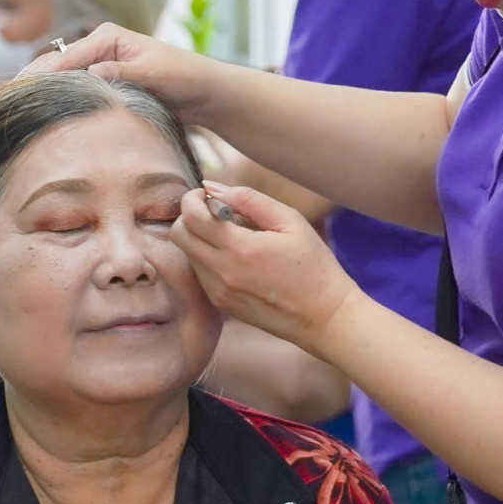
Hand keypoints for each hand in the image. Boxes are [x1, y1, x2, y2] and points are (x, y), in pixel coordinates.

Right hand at [22, 23, 221, 120]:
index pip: (65, 58)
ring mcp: (98, 66)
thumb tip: (90, 72)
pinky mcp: (102, 84)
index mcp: (107, 37)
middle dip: (30, 82)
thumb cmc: (183, 77)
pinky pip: (72, 91)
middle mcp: (97, 48)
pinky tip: (39, 116)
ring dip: (40, 93)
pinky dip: (56, 101)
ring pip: (59, 79)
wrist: (203, 92)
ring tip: (12, 110)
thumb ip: (122, 72)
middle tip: (3, 102)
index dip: (40, 76)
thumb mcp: (154, 73)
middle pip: (54, 66)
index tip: (19, 92)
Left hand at [171, 181, 359, 352]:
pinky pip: (200, 273)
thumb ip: (249, 199)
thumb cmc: (314, 266)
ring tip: (230, 235)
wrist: (324, 317)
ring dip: (198, 238)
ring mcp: (219, 292)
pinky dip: (207, 258)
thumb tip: (212, 187)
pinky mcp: (222, 305)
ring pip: (187, 255)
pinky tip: (235, 257)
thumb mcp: (290, 222)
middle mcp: (222, 273)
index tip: (207, 195)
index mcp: (240, 249)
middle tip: (212, 211)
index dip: (192, 199)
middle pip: (178, 235)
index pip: (191, 216)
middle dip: (188, 216)